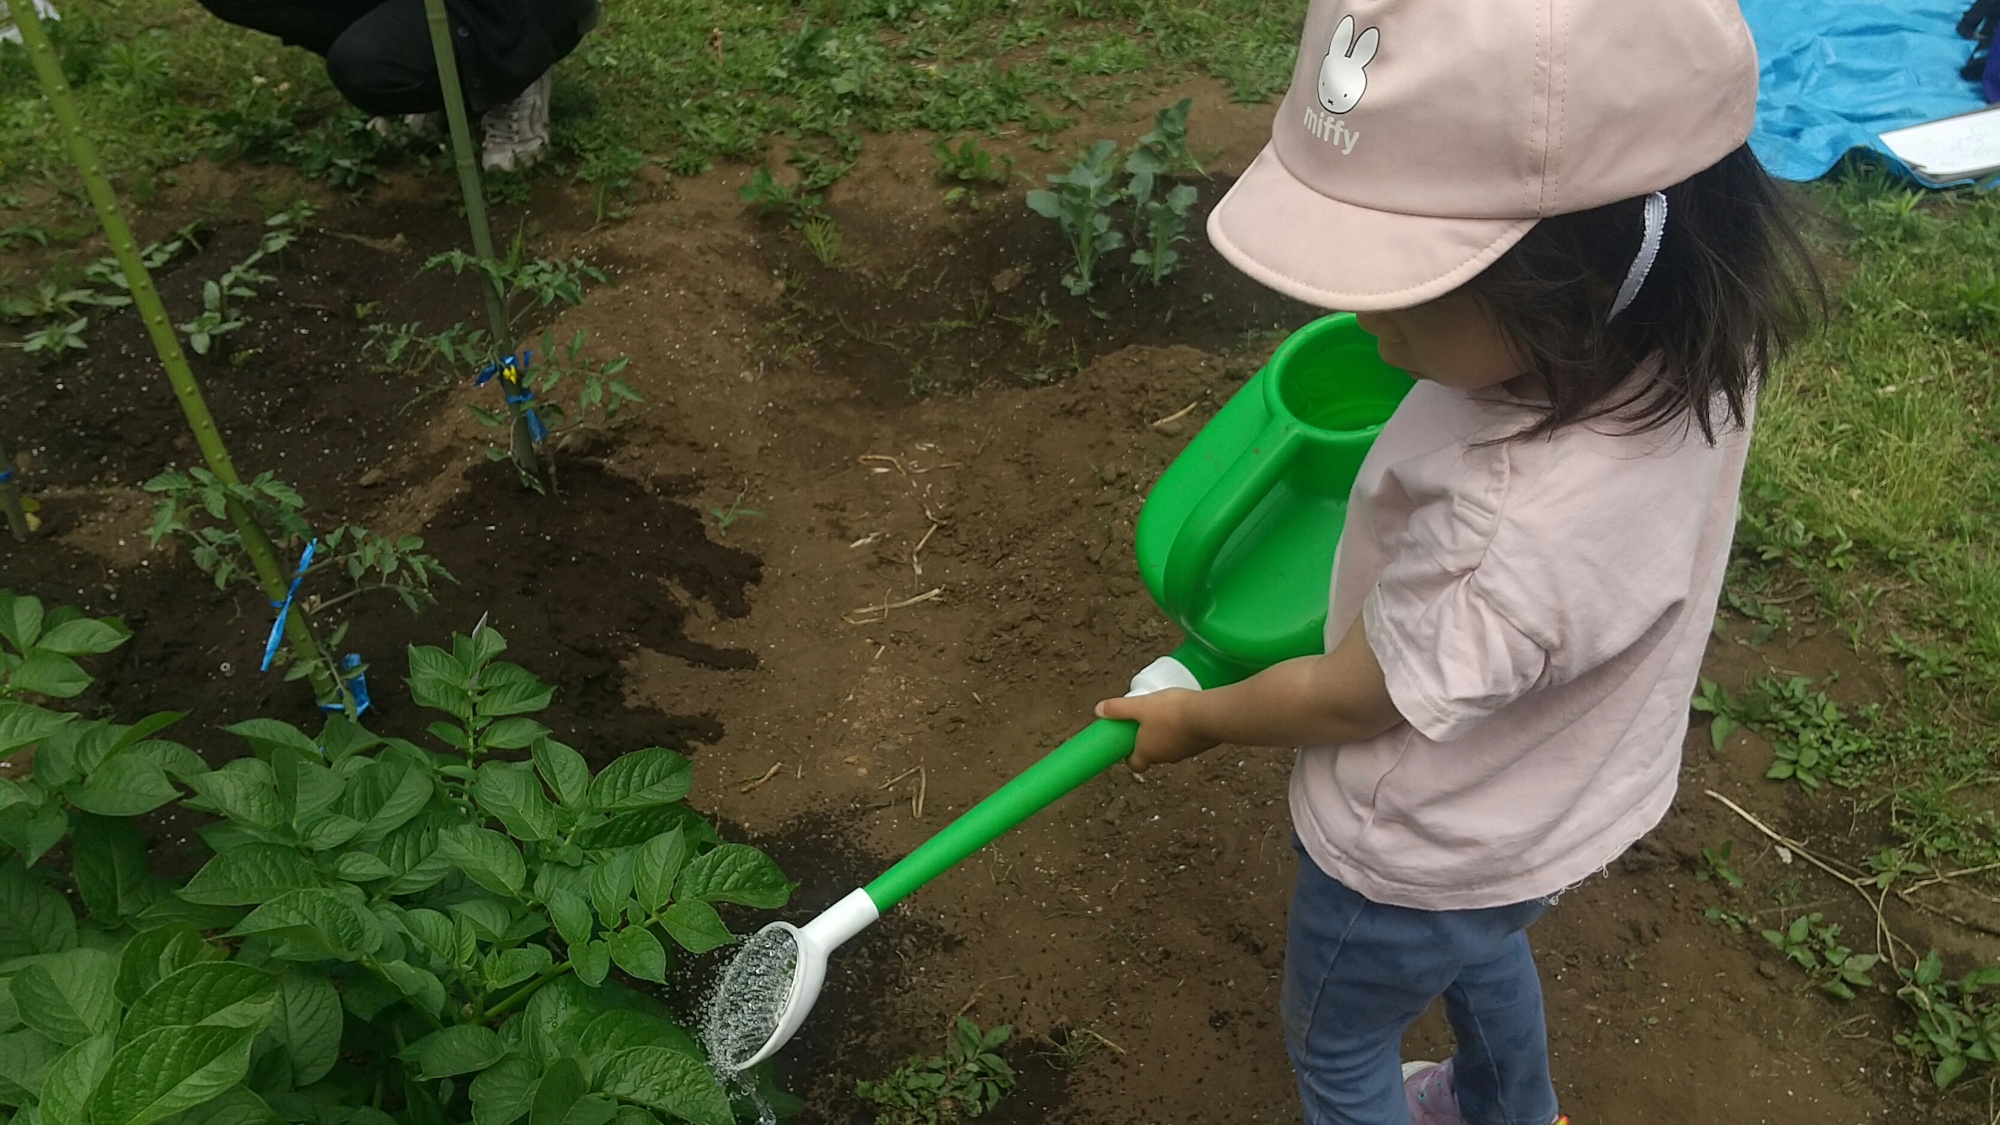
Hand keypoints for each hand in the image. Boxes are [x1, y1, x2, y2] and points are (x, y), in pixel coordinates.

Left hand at [1095, 689, 1216, 773]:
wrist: (1210, 715)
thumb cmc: (1172, 712)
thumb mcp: (1140, 706)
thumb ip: (1119, 709)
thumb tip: (1099, 710)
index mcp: (1148, 752)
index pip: (1135, 764)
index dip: (1130, 755)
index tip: (1127, 741)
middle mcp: (1166, 757)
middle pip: (1152, 754)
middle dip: (1148, 740)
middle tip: (1146, 720)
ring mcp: (1186, 752)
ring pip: (1171, 746)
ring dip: (1167, 734)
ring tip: (1167, 713)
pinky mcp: (1201, 744)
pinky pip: (1188, 739)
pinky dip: (1185, 730)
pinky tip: (1187, 714)